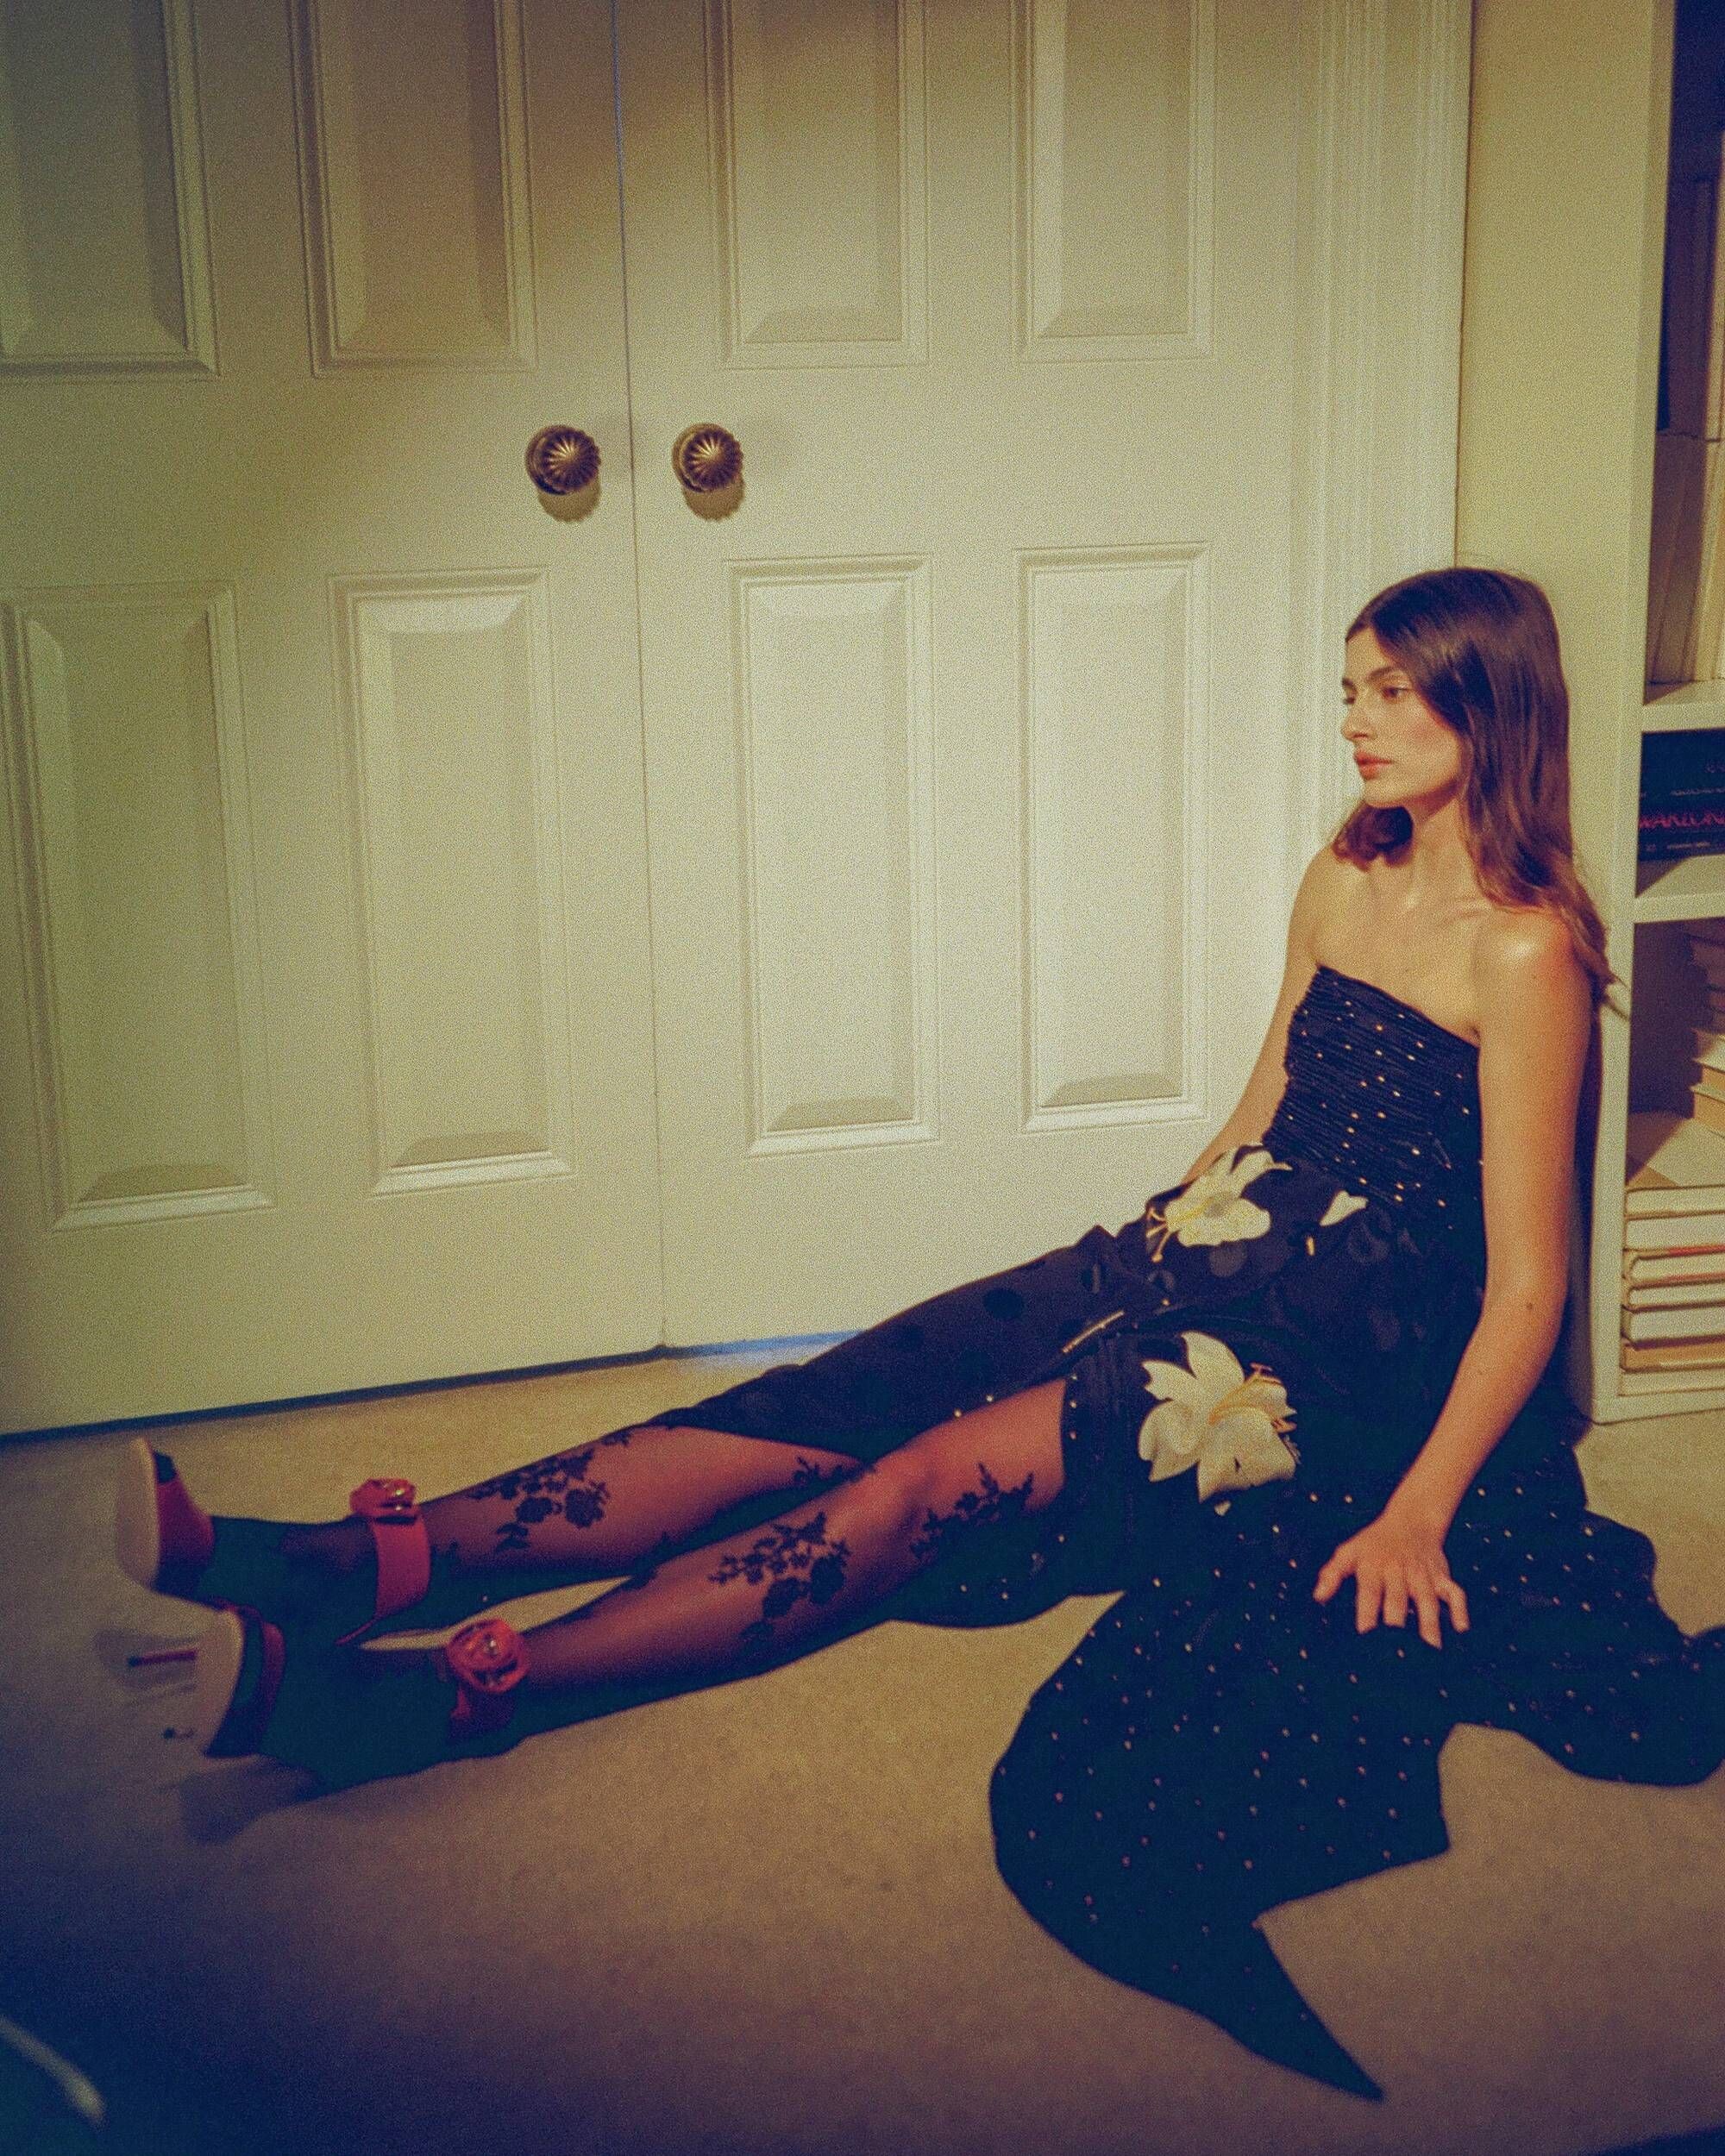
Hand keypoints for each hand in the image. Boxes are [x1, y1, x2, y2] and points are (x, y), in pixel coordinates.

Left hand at [1312, 1502, 1468, 1647]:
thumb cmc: (1375, 1542)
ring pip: (1427, 1601)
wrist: (1411, 1520)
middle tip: (1396, 1653)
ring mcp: (1422, 1574)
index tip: (1365, 1639)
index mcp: (1373, 1567)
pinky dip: (1459, 1608)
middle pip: (1398, 1601)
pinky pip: (1454, 1592)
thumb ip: (1332, 1573)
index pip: (1369, 1595)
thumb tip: (1318, 1596)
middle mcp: (1399, 1572)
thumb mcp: (1349, 1551)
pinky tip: (1461, 1629)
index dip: (1367, 1617)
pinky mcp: (1441, 1576)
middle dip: (1396, 1626)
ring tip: (1430, 1651)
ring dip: (1429, 1625)